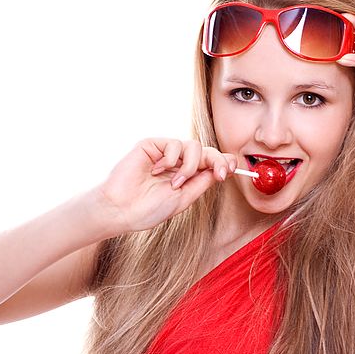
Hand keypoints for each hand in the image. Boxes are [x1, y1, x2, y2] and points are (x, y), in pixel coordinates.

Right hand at [95, 138, 236, 233]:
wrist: (122, 210)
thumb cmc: (148, 209)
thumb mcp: (183, 198)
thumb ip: (201, 182)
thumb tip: (222, 170)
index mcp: (186, 175)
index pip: (210, 162)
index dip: (223, 162)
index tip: (232, 169)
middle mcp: (177, 162)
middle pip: (206, 151)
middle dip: (216, 160)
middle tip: (219, 173)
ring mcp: (164, 152)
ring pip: (193, 146)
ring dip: (189, 166)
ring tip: (173, 183)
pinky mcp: (151, 145)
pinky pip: (174, 144)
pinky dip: (170, 159)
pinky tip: (156, 171)